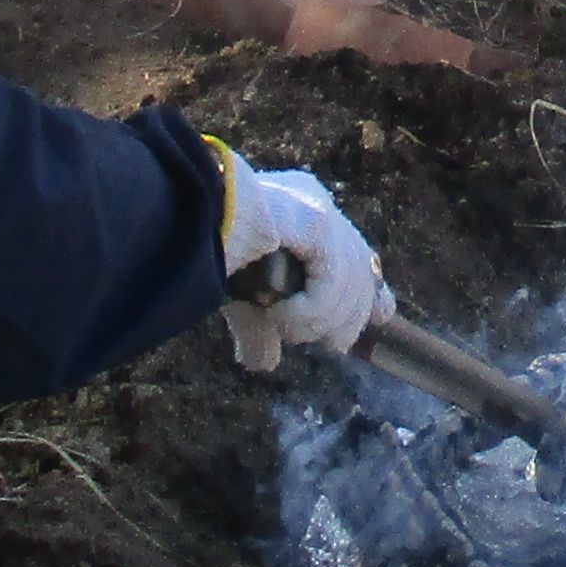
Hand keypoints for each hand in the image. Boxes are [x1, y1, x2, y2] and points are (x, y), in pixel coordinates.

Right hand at [212, 144, 384, 372]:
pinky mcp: (315, 218)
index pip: (354, 253)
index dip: (370, 289)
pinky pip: (331, 281)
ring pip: (348, 282)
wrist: (183, 218)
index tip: (381, 314)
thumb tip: (263, 364)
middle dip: (350, 313)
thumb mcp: (241, 298)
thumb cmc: (206, 251)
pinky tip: (282, 318)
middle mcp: (316, 202)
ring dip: (318, 320)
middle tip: (334, 344)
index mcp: (300, 211)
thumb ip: (260, 327)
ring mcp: (318, 207)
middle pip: (360, 268)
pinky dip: (310, 311)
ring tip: (285, 329)